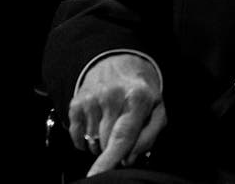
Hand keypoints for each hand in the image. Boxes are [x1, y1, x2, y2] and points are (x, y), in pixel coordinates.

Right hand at [68, 54, 166, 175]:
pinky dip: (84, 139)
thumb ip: (148, 137)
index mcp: (137, 98)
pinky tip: (95, 125)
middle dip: (115, 147)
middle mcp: (111, 95)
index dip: (111, 158)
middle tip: (122, 132)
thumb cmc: (141, 92)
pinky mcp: (77, 101)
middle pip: (107, 143)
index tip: (98, 174)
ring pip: (92, 141)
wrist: (119, 62)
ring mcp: (91, 98)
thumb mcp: (157, 111)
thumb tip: (128, 159)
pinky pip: (76, 135)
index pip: (122, 135)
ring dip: (100, 143)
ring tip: (110, 124)